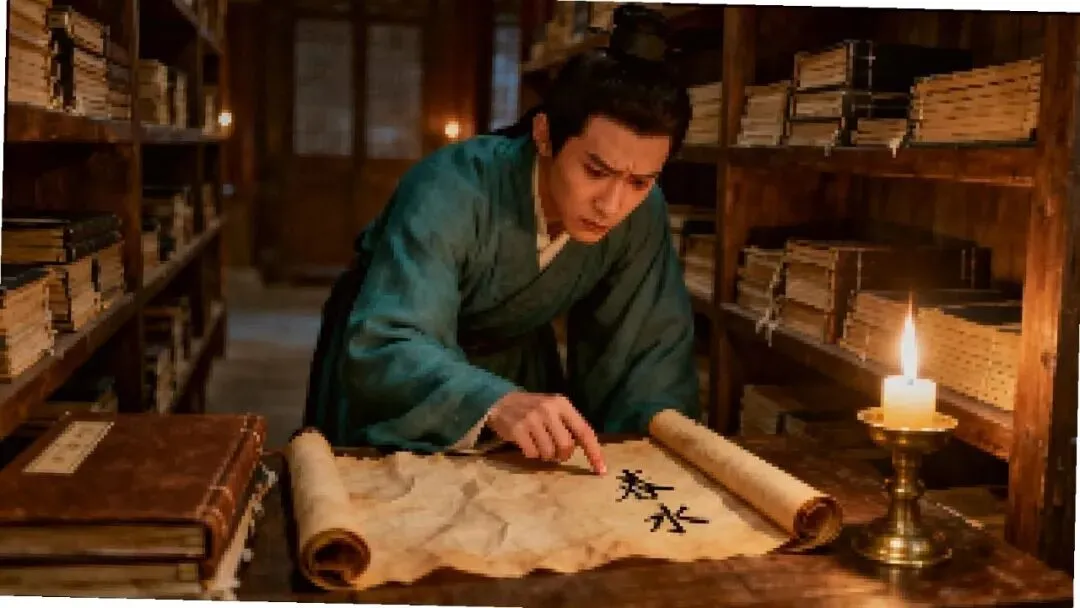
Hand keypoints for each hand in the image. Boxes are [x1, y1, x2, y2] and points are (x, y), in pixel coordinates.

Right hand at [486, 392, 606, 474]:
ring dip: (545, 455)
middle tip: (554, 450)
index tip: (601, 470)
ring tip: (538, 444)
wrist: (501, 402)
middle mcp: (548, 409)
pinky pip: (532, 454)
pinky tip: (527, 444)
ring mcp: (532, 419)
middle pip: (567, 446)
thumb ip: (569, 426)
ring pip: (549, 452)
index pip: (584, 431)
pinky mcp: (517, 429)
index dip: (594, 452)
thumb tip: (590, 452)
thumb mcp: (554, 409)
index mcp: (562, 404)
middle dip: (562, 454)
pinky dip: (531, 454)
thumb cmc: (534, 410)